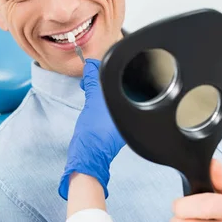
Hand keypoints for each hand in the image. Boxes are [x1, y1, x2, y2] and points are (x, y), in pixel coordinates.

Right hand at [58, 59, 124, 199]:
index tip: (97, 65)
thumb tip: (92, 66)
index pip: (128, 80)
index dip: (111, 70)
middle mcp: (132, 113)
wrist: (88, 155)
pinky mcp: (116, 125)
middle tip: (91, 76)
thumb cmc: (93, 134)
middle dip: (106, 79)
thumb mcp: (92, 103)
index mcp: (133, 106)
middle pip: (123, 87)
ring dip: (103, 89)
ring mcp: (125, 120)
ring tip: (90, 86)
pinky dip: (103, 99)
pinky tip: (94, 98)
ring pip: (116, 96)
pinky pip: (112, 105)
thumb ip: (94, 82)